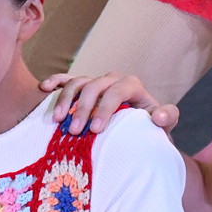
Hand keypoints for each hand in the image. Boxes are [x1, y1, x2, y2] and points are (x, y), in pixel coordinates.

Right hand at [41, 72, 178, 136]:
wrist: (137, 130)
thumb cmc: (149, 129)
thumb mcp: (163, 125)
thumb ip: (167, 118)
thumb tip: (158, 116)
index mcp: (131, 85)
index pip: (117, 90)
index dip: (105, 108)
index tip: (96, 129)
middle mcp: (112, 79)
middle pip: (94, 86)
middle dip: (83, 108)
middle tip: (74, 131)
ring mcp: (96, 82)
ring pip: (77, 82)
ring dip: (65, 100)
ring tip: (57, 120)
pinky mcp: (83, 88)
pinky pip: (66, 80)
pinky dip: (55, 82)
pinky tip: (44, 88)